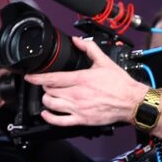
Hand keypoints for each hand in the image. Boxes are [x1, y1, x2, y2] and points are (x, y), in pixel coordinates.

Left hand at [26, 36, 145, 127]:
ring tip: (49, 95)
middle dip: (45, 87)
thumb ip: (89, 49)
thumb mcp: (105, 62)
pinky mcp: (82, 120)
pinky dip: (49, 117)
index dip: (37, 77)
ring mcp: (78, 108)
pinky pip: (59, 121)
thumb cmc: (120, 84)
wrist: (132, 102)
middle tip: (48, 84)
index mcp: (81, 79)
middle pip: (49, 91)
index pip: (52, 78)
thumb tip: (78, 41)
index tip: (29, 76)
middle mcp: (77, 94)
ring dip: (47, 99)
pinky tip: (46, 113)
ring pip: (51, 104)